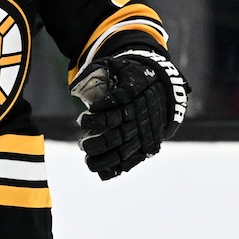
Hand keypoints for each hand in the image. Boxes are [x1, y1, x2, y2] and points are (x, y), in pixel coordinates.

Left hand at [73, 48, 187, 179]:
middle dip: (97, 143)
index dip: (98, 115)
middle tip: (82, 144)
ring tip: (88, 160)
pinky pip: (134, 160)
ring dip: (104, 158)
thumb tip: (72, 90)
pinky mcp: (148, 145)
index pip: (115, 106)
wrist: (166, 87)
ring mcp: (145, 133)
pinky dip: (118, 168)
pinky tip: (101, 172)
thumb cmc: (133, 76)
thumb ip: (95, 70)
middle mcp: (140, 117)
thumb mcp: (117, 66)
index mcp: (134, 95)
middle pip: (117, 134)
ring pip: (124, 151)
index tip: (83, 118)